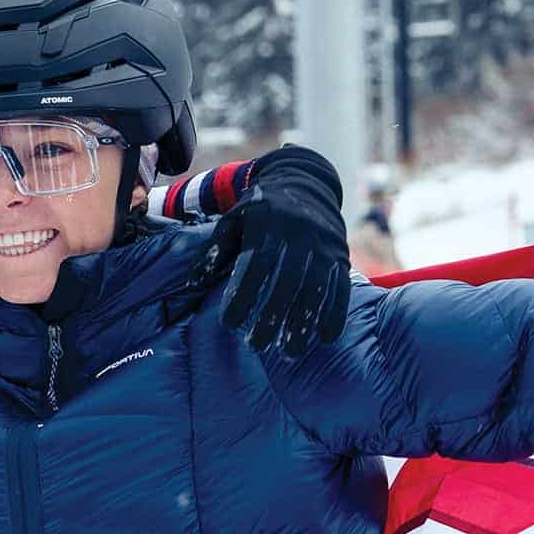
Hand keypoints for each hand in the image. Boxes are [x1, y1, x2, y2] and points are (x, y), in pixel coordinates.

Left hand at [200, 145, 350, 358]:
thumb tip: (191, 283)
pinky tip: (325, 338)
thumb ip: (215, 251)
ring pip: (317, 288)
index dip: (243, 296)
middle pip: (287, 281)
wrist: (306, 181)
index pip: (256, 265)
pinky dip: (335, 313)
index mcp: (269, 225)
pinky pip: (341, 287)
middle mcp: (300, 234)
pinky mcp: (341, 255)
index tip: (230, 324)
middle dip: (273, 316)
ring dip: (304, 322)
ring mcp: (325, 245)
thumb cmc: (260, 209)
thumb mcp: (234, 220)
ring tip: (290, 351)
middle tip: (257, 345)